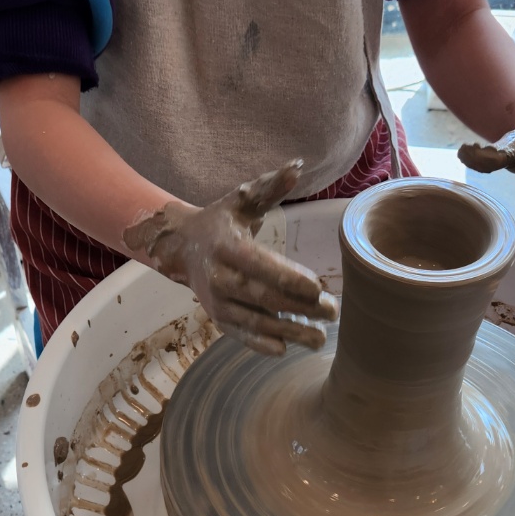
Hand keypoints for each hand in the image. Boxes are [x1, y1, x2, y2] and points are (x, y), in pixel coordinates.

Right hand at [123, 161, 338, 355]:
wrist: (181, 248)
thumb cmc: (221, 222)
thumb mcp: (241, 200)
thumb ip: (270, 187)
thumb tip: (297, 167)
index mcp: (226, 247)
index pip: (261, 267)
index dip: (290, 279)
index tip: (318, 288)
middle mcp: (220, 278)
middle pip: (265, 298)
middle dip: (301, 308)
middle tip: (333, 312)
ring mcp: (217, 303)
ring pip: (257, 322)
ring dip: (290, 332)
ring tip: (320, 338)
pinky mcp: (218, 320)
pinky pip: (242, 335)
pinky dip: (263, 345)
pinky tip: (287, 348)